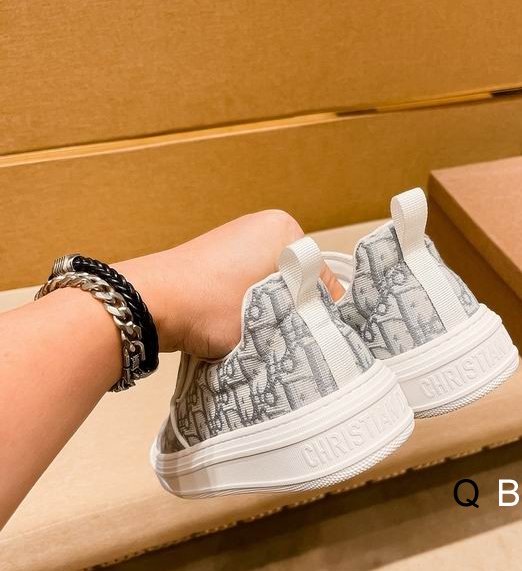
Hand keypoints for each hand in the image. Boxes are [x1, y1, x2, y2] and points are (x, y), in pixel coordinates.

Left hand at [117, 210, 343, 359]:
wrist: (149, 303)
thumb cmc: (212, 306)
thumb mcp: (271, 317)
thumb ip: (303, 321)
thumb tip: (319, 331)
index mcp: (284, 229)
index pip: (322, 280)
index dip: (320, 317)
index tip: (315, 343)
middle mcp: (262, 227)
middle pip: (296, 283)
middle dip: (293, 312)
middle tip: (289, 343)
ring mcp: (235, 242)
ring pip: (271, 288)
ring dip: (269, 313)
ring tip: (261, 338)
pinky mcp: (214, 260)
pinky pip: (247, 287)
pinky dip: (248, 307)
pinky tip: (239, 329)